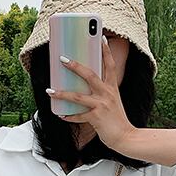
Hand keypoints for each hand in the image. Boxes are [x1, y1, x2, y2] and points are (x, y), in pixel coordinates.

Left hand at [48, 34, 136, 150]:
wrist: (126, 138)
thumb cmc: (117, 120)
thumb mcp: (112, 102)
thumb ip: (101, 93)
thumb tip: (81, 88)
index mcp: (112, 88)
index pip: (110, 65)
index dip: (105, 51)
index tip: (100, 37)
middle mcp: (107, 94)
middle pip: (90, 75)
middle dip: (75, 66)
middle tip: (62, 59)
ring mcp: (101, 105)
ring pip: (77, 96)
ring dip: (62, 93)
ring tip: (50, 91)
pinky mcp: (96, 117)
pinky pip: (78, 116)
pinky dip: (69, 116)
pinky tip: (61, 115)